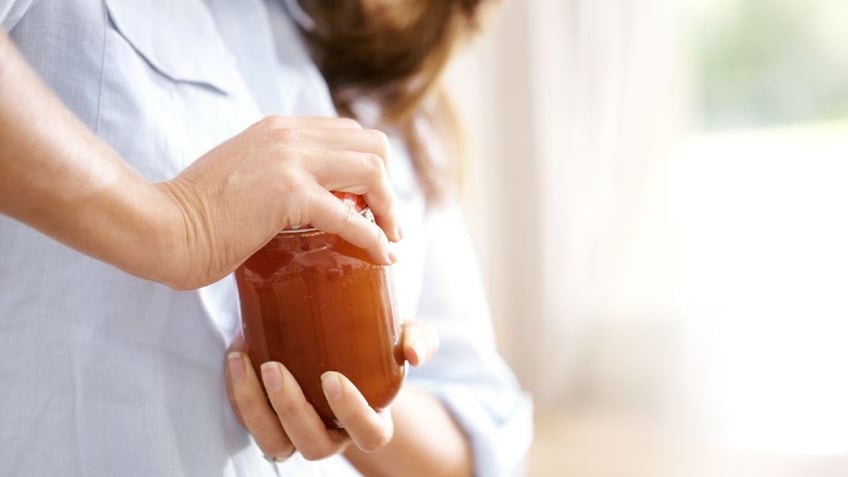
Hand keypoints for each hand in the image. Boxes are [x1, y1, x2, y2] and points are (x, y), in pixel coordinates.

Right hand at [155, 116, 399, 289]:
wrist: (160, 227)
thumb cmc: (195, 213)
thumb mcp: (242, 175)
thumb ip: (272, 173)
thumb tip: (297, 200)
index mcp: (279, 129)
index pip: (348, 133)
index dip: (371, 166)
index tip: (374, 201)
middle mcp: (289, 135)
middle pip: (372, 144)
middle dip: (389, 184)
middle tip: (388, 221)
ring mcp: (290, 161)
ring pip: (372, 170)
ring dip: (390, 208)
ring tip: (390, 239)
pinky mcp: (288, 194)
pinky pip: (351, 215)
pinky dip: (375, 238)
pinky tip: (382, 256)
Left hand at [224, 321, 438, 461]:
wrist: (338, 338)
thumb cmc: (376, 343)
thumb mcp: (402, 335)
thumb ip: (418, 340)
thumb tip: (416, 354)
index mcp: (370, 421)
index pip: (369, 434)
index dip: (351, 413)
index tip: (332, 377)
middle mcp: (333, 435)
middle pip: (314, 445)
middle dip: (291, 410)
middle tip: (276, 367)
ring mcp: (298, 433)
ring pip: (275, 443)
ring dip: (255, 407)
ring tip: (243, 363)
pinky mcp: (269, 420)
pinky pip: (250, 423)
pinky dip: (239, 395)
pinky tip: (236, 356)